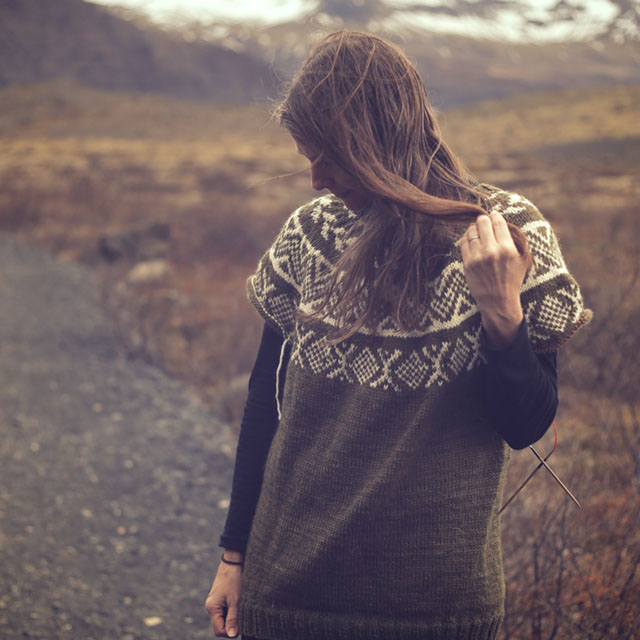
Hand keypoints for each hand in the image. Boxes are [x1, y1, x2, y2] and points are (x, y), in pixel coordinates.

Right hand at [205, 553, 242, 637]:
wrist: (233, 562)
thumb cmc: (234, 579)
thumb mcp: (235, 600)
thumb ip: (233, 618)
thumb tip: (231, 635)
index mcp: (212, 608)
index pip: (219, 630)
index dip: (230, 632)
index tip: (241, 626)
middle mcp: (211, 606)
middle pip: (220, 625)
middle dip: (231, 625)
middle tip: (243, 618)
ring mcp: (214, 602)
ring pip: (222, 618)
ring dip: (232, 618)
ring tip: (241, 609)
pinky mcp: (219, 598)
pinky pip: (224, 610)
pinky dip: (231, 611)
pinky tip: (239, 605)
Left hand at [460, 212, 528, 348]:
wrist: (498, 302)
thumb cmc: (512, 280)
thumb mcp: (521, 260)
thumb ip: (513, 241)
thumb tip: (501, 223)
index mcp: (507, 248)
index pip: (498, 222)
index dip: (495, 215)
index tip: (493, 214)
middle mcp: (491, 251)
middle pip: (482, 223)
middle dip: (483, 220)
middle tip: (484, 221)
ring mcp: (477, 257)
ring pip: (471, 232)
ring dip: (474, 229)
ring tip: (478, 231)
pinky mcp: (467, 263)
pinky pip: (463, 242)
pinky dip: (467, 238)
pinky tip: (471, 239)